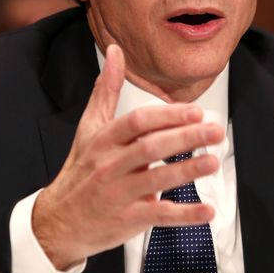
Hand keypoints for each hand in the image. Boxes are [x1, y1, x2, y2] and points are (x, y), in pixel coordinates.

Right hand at [32, 44, 223, 268]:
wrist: (58, 221)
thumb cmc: (80, 170)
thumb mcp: (89, 127)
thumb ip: (107, 89)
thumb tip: (115, 51)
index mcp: (104, 140)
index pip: (137, 122)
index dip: (167, 115)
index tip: (195, 111)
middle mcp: (110, 165)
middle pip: (150, 147)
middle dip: (185, 137)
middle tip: (215, 130)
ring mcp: (119, 193)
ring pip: (156, 179)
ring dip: (187, 170)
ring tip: (213, 161)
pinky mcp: (128, 219)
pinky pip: (159, 216)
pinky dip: (185, 214)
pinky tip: (207, 211)